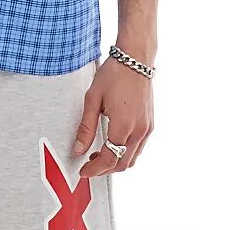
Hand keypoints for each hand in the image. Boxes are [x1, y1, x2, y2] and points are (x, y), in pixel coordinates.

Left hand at [73, 57, 153, 175]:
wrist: (135, 58)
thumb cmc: (114, 74)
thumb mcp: (93, 98)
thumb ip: (86, 127)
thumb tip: (78, 148)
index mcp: (124, 125)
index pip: (109, 159)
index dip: (94, 170)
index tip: (83, 171)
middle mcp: (139, 130)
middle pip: (122, 164)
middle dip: (105, 169)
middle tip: (89, 164)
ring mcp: (147, 128)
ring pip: (133, 158)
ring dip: (116, 161)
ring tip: (99, 154)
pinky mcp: (150, 123)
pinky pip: (139, 147)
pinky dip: (126, 152)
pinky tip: (113, 143)